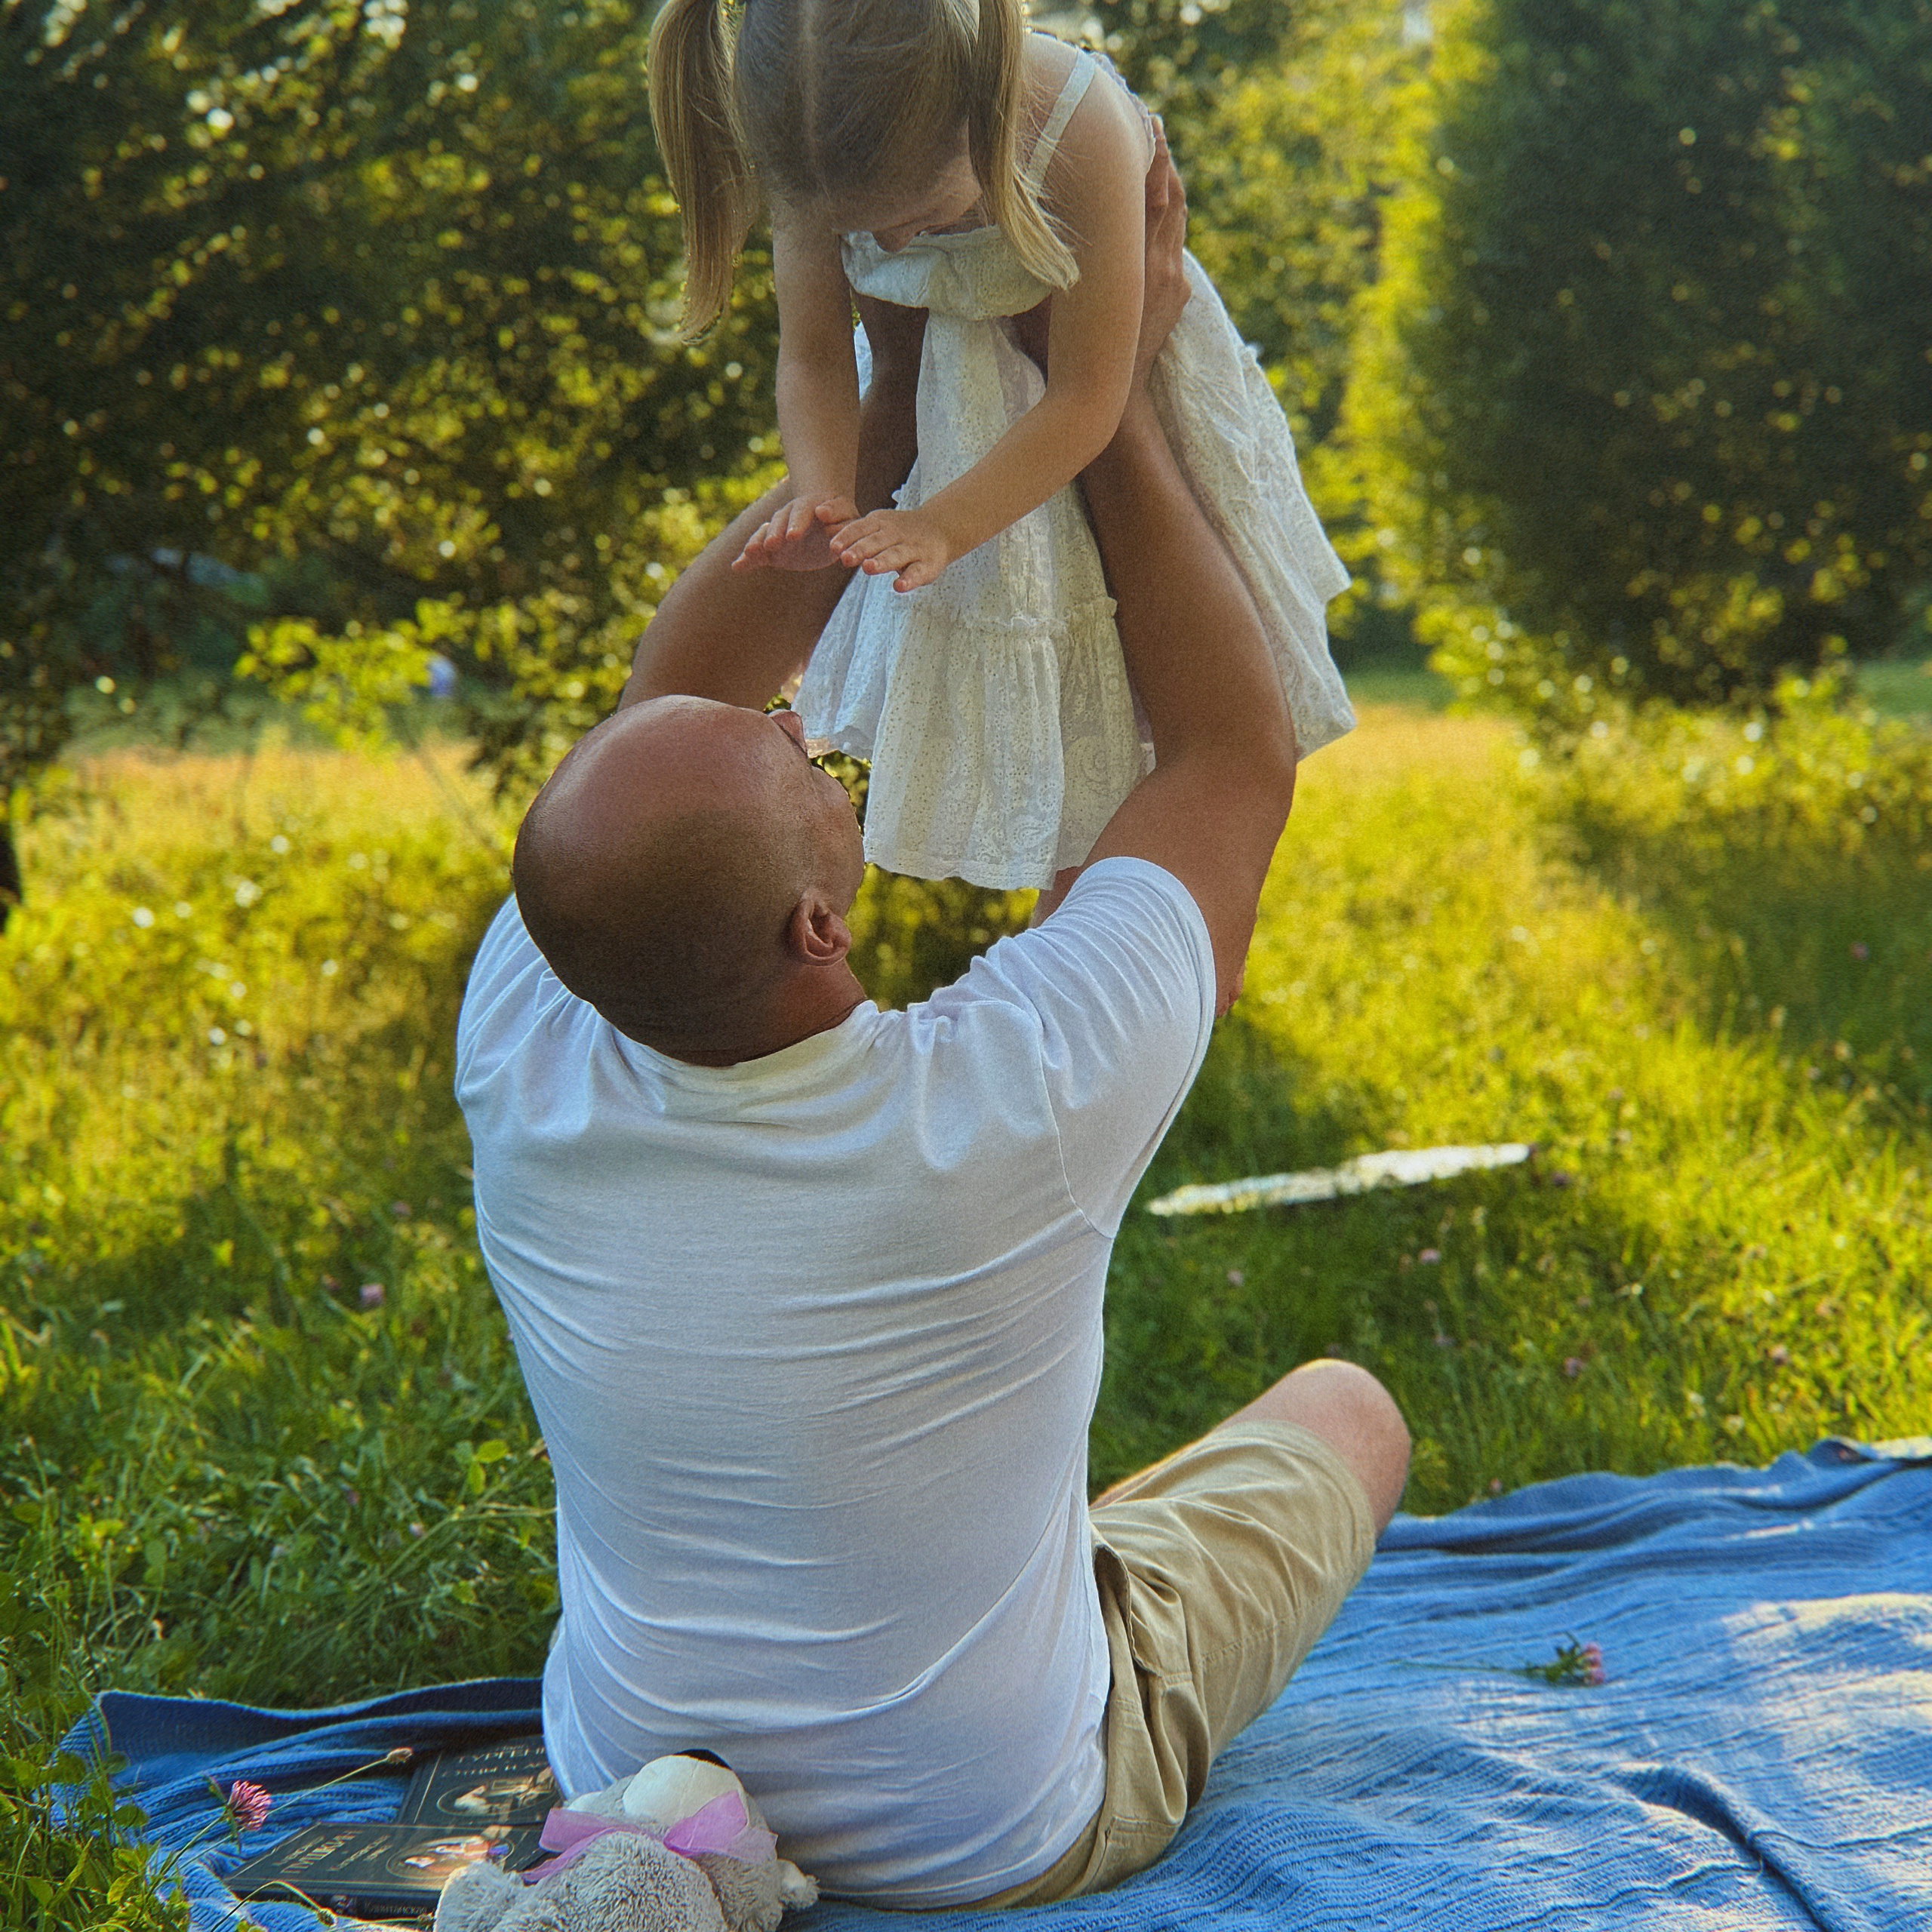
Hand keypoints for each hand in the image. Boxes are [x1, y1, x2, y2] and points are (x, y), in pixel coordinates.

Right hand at [732, 491, 859, 572]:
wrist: (831, 525)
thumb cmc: (844, 521)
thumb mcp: (849, 518)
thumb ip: (841, 519)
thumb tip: (826, 518)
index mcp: (811, 506)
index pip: (802, 512)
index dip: (796, 524)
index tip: (793, 537)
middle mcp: (790, 515)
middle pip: (780, 521)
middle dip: (775, 533)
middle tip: (771, 545)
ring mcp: (779, 531)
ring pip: (765, 534)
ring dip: (758, 543)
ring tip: (750, 554)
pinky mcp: (772, 549)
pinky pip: (758, 552)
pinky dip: (748, 559)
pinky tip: (737, 567)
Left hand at [830, 507, 954, 592]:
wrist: (941, 529)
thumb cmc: (899, 533)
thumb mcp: (877, 527)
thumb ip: (854, 531)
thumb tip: (823, 529)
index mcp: (880, 524)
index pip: (861, 528)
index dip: (847, 537)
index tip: (833, 547)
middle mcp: (896, 535)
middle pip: (876, 542)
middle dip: (860, 549)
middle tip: (845, 558)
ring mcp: (912, 549)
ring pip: (895, 555)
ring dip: (882, 561)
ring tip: (868, 568)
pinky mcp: (928, 565)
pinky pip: (918, 572)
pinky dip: (909, 579)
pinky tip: (898, 586)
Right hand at [1008, 118, 1189, 389]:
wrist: (1109, 404)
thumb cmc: (1064, 354)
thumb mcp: (1038, 299)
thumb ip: (1035, 256)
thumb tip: (1003, 217)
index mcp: (1132, 256)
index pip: (1148, 189)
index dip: (1148, 152)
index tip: (1144, 119)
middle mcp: (1161, 263)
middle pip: (1170, 194)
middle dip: (1162, 158)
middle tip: (1151, 123)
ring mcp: (1174, 281)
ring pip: (1177, 219)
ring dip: (1168, 186)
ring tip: (1157, 156)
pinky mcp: (1179, 298)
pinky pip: (1176, 246)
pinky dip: (1169, 221)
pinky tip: (1156, 211)